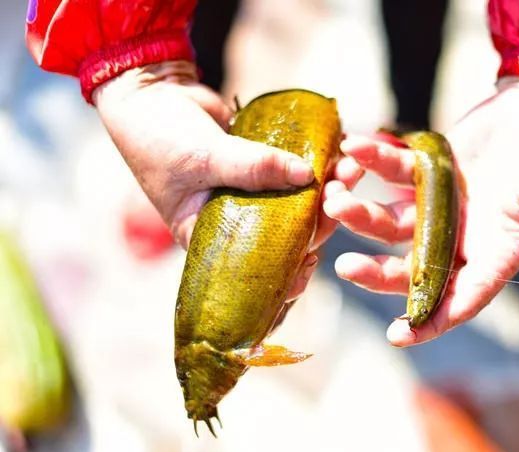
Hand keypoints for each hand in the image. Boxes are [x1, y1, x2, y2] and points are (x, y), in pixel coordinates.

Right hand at [94, 60, 335, 298]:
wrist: (151, 92)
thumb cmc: (157, 138)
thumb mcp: (202, 158)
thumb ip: (252, 167)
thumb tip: (306, 175)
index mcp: (210, 239)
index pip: (253, 270)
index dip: (284, 274)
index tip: (312, 261)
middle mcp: (235, 223)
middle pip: (287, 235)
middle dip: (318, 221)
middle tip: (341, 198)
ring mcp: (253, 195)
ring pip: (298, 203)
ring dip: (327, 191)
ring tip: (349, 171)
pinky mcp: (265, 166)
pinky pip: (296, 172)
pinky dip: (320, 165)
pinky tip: (343, 155)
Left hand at [324, 79, 518, 345]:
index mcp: (494, 255)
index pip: (460, 299)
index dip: (430, 321)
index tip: (396, 336)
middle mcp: (461, 238)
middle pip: (413, 267)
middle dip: (378, 272)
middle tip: (345, 266)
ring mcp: (439, 206)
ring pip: (392, 223)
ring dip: (362, 214)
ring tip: (336, 200)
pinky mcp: (425, 172)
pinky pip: (391, 173)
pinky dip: (372, 161)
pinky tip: (354, 148)